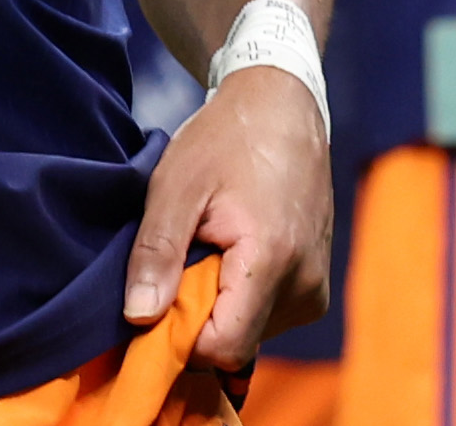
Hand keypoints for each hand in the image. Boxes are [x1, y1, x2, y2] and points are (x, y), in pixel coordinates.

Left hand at [125, 69, 331, 371]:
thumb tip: (138, 316)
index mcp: (273, 261)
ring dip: (219, 306)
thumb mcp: (175, 185)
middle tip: (181, 260)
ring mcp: (316, 289)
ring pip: (251, 334)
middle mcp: (306, 286)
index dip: (180, 336)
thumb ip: (157, 252)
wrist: (281, 107)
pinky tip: (230, 253)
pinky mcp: (316, 286)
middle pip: (237, 344)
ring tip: (209, 247)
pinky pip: (267, 317)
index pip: (223, 347)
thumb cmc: (225, 139)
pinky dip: (240, 298)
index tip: (157, 300)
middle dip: (198, 318)